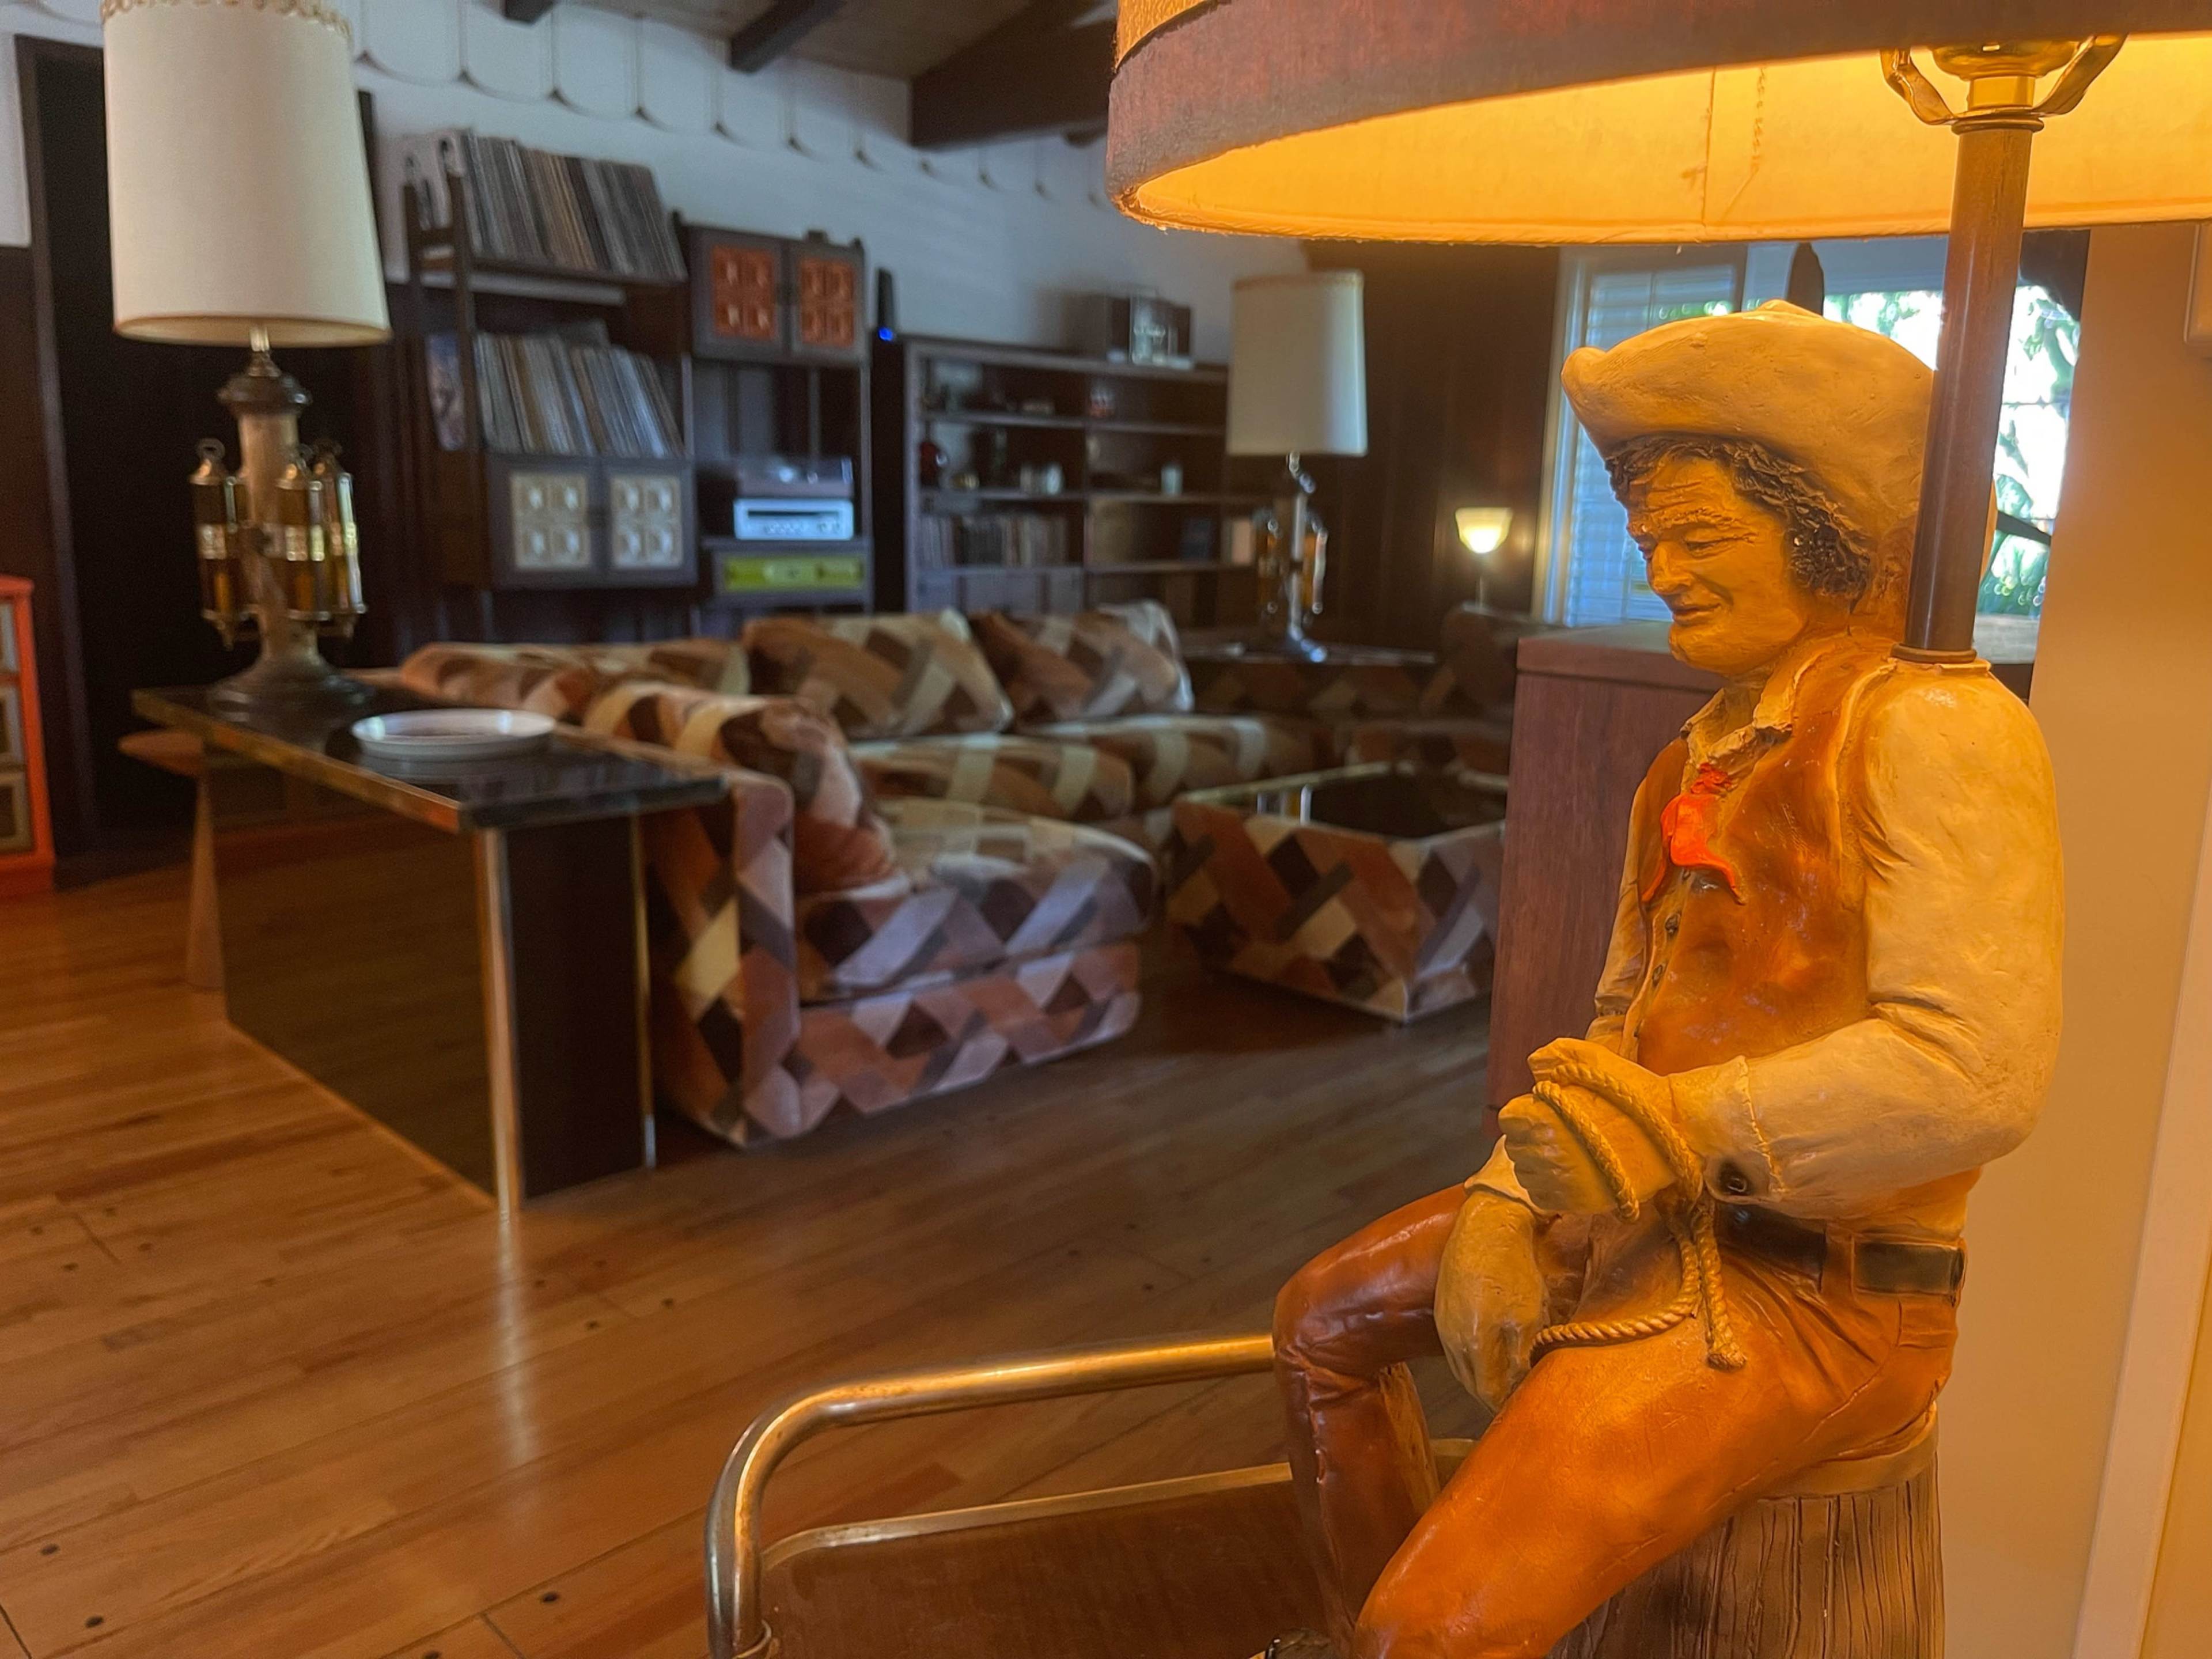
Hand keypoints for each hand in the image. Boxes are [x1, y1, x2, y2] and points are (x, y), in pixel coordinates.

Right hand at [1432, 1191, 1546, 1411]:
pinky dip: (1473, 1360)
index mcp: (1476, 1345)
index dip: (1509, 1406)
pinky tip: (1490, 1354)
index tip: (1527, 1408)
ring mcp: (1446, 1326)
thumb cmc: (1514, 1270)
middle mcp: (1454, 1341)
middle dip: (1495, 1397)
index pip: (1490, 1394)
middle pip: (1474, 1386)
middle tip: (1519, 1400)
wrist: (1487, 1226)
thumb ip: (1522, 1357)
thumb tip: (1521, 1388)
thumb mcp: (1530, 1317)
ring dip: (1483, 1380)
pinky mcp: (1442, 1311)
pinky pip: (1456, 1349)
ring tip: (1507, 1381)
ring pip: (1464, 1369)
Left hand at [1505, 1039, 1685, 1214]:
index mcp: (1544, 1118)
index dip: (1525, 1112)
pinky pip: (1541, 1197)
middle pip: (1515, 1146)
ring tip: (1565, 1150)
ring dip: (1538, 1161)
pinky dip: (1547, 1185)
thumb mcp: (1594, 1059)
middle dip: (1530, 1135)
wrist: (1675, 1129)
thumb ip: (1555, 1055)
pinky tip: (1567, 1171)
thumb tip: (1532, 1066)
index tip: (1543, 1110)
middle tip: (1558, 1129)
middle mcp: (1547, 1152)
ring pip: (1526, 1173)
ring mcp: (1562, 1181)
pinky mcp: (1579, 1203)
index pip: (1509, 1119)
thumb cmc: (1634, 1091)